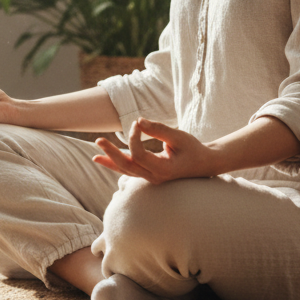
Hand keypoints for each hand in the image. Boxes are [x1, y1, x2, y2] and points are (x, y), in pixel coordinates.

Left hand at [91, 118, 216, 182]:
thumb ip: (159, 129)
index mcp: (165, 170)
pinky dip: (115, 164)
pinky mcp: (148, 174)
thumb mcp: (179, 137)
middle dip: (112, 153)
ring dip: (110, 160)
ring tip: (95, 155)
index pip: (140, 156)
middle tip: (99, 140)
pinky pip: (128, 170)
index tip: (137, 123)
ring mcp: (151, 178)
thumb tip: (138, 120)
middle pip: (128, 166)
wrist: (204, 164)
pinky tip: (101, 159)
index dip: (134, 138)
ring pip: (126, 170)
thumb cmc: (193, 149)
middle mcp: (156, 178)